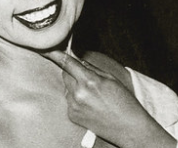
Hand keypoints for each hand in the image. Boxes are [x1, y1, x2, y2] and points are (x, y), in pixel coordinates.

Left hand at [43, 50, 175, 147]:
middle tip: (88, 79)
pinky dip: (76, 99)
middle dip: (73, 73)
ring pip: (67, 88)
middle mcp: (78, 93)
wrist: (129, 128)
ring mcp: (74, 106)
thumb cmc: (124, 102)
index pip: (68, 63)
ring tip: (93, 96)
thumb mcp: (110, 79)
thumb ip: (91, 69)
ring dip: (75, 87)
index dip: (57, 54)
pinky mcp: (72, 115)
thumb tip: (78, 61)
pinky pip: (69, 100)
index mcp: (89, 81)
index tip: (48, 49)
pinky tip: (90, 105)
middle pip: (65, 74)